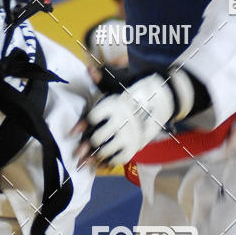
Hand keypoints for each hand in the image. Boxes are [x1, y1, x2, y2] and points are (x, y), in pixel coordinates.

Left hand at [79, 69, 194, 165]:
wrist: (162, 97)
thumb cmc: (134, 89)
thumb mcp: (118, 81)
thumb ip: (101, 79)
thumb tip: (89, 69)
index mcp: (115, 103)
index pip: (94, 117)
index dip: (82, 125)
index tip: (72, 133)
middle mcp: (123, 120)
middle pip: (98, 138)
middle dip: (87, 146)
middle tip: (79, 152)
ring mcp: (131, 134)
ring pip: (108, 150)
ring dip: (95, 157)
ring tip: (86, 161)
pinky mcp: (138, 144)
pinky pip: (121, 158)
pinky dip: (109, 162)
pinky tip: (102, 164)